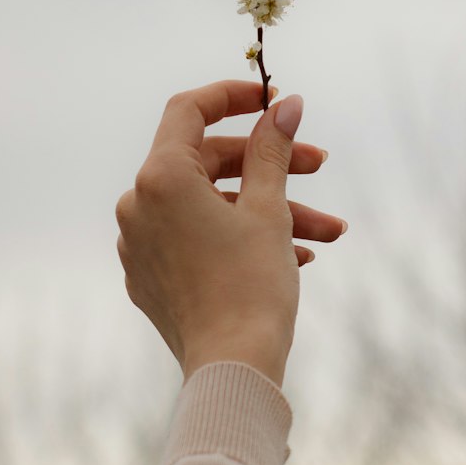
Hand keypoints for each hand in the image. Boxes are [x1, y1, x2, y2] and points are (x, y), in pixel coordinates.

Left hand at [114, 79, 347, 387]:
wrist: (233, 368)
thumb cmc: (252, 285)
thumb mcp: (269, 207)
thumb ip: (272, 148)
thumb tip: (284, 104)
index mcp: (159, 177)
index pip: (189, 110)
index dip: (234, 96)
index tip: (273, 100)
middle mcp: (137, 205)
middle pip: (205, 161)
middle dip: (269, 163)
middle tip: (318, 164)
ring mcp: (138, 244)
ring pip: (208, 206)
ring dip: (268, 209)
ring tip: (328, 231)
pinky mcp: (149, 277)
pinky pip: (195, 239)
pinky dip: (239, 236)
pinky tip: (295, 253)